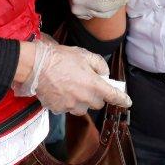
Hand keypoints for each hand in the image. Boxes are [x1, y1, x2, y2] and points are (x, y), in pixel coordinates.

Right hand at [13, 40, 131, 114]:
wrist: (37, 66)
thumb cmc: (60, 58)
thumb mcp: (84, 54)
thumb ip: (99, 64)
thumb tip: (104, 73)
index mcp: (93, 85)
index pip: (113, 95)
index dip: (122, 99)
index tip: (127, 102)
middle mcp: (84, 98)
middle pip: (97, 103)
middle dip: (96, 95)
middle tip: (87, 83)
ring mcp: (70, 106)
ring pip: (82, 107)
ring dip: (81, 100)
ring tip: (71, 86)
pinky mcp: (58, 109)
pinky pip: (67, 108)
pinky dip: (67, 101)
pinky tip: (60, 90)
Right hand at [59, 0, 128, 18]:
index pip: (103, 6)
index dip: (117, 2)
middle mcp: (77, 9)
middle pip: (103, 13)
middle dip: (116, 5)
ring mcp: (77, 13)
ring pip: (101, 15)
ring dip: (112, 7)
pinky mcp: (80, 14)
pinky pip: (96, 14)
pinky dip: (104, 8)